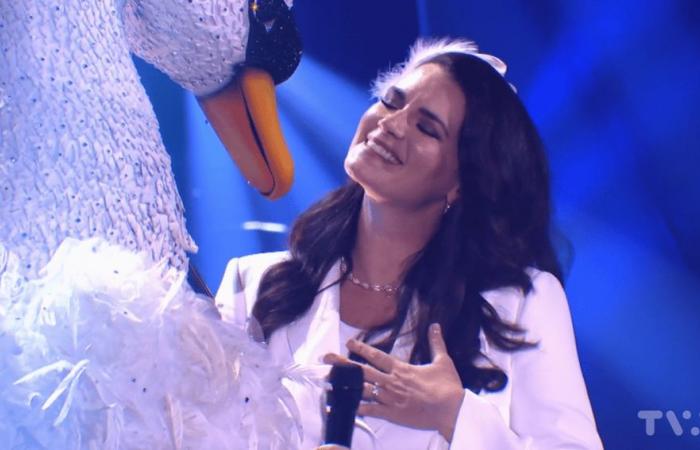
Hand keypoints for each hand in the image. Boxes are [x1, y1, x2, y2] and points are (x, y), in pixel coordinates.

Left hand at [323, 323, 464, 441]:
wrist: (451, 410)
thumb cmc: (447, 386)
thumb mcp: (443, 361)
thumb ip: (436, 342)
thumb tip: (435, 325)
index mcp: (401, 369)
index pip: (377, 356)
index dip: (361, 348)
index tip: (349, 343)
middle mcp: (391, 382)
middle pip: (362, 371)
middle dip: (343, 363)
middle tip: (327, 358)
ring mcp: (389, 398)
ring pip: (362, 390)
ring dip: (345, 385)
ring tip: (328, 381)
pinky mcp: (391, 414)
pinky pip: (370, 410)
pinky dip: (356, 408)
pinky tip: (343, 405)